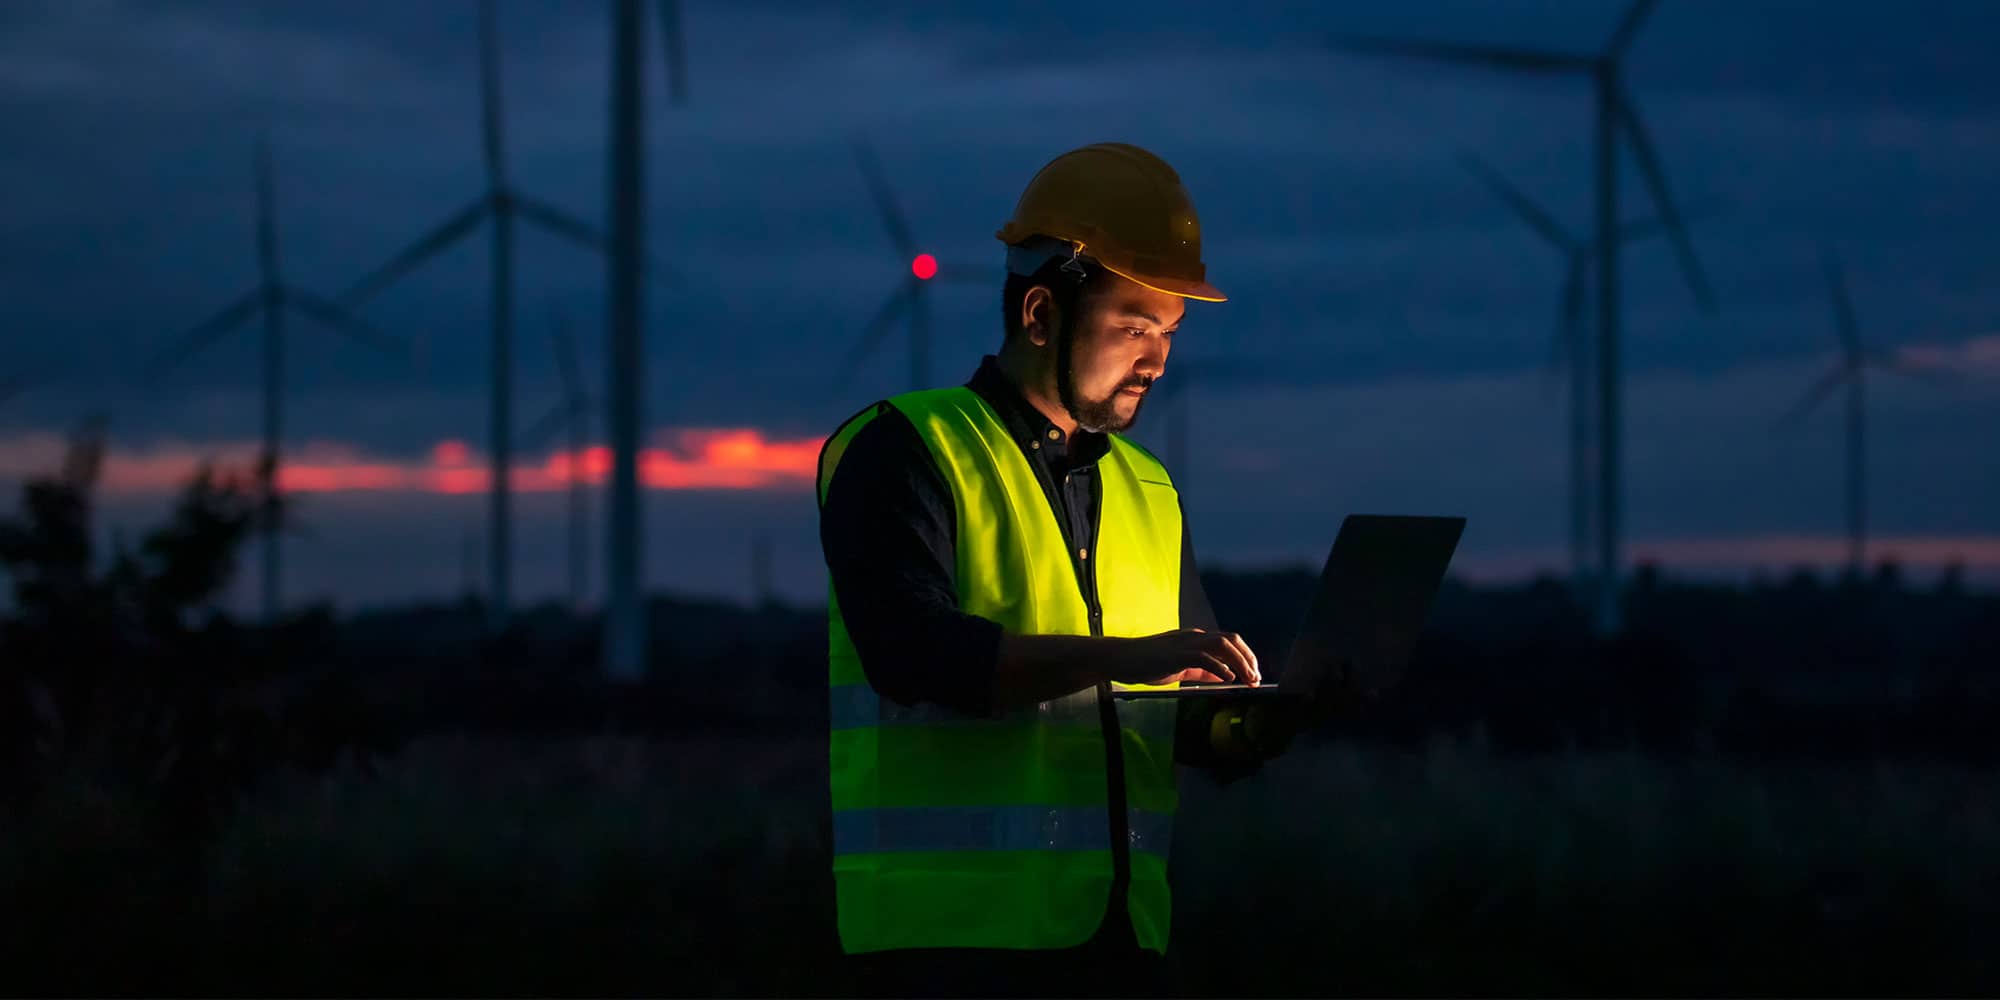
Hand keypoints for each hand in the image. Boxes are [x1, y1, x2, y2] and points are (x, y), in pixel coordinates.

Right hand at [1111, 628, 1260, 686]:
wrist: (1121, 659)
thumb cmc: (1147, 663)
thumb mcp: (1180, 668)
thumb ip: (1201, 671)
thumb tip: (1223, 676)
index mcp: (1195, 639)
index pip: (1228, 642)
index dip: (1245, 657)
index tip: (1253, 675)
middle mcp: (1194, 637)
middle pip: (1231, 640)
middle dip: (1248, 658)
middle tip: (1256, 679)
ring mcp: (1185, 643)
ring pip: (1222, 645)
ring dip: (1240, 662)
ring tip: (1248, 679)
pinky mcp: (1177, 654)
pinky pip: (1204, 657)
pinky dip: (1220, 667)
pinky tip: (1228, 678)